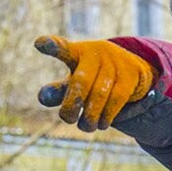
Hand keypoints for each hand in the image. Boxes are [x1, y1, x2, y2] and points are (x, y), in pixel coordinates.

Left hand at [34, 35, 155, 130]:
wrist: (132, 69)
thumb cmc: (93, 76)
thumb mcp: (73, 82)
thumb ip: (57, 91)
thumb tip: (42, 98)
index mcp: (77, 52)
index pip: (63, 48)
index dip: (52, 46)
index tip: (39, 44)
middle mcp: (96, 53)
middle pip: (81, 82)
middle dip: (72, 104)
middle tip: (68, 119)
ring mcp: (114, 63)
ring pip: (99, 93)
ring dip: (90, 116)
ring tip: (86, 127)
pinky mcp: (131, 75)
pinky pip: (116, 99)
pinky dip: (107, 115)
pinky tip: (102, 124)